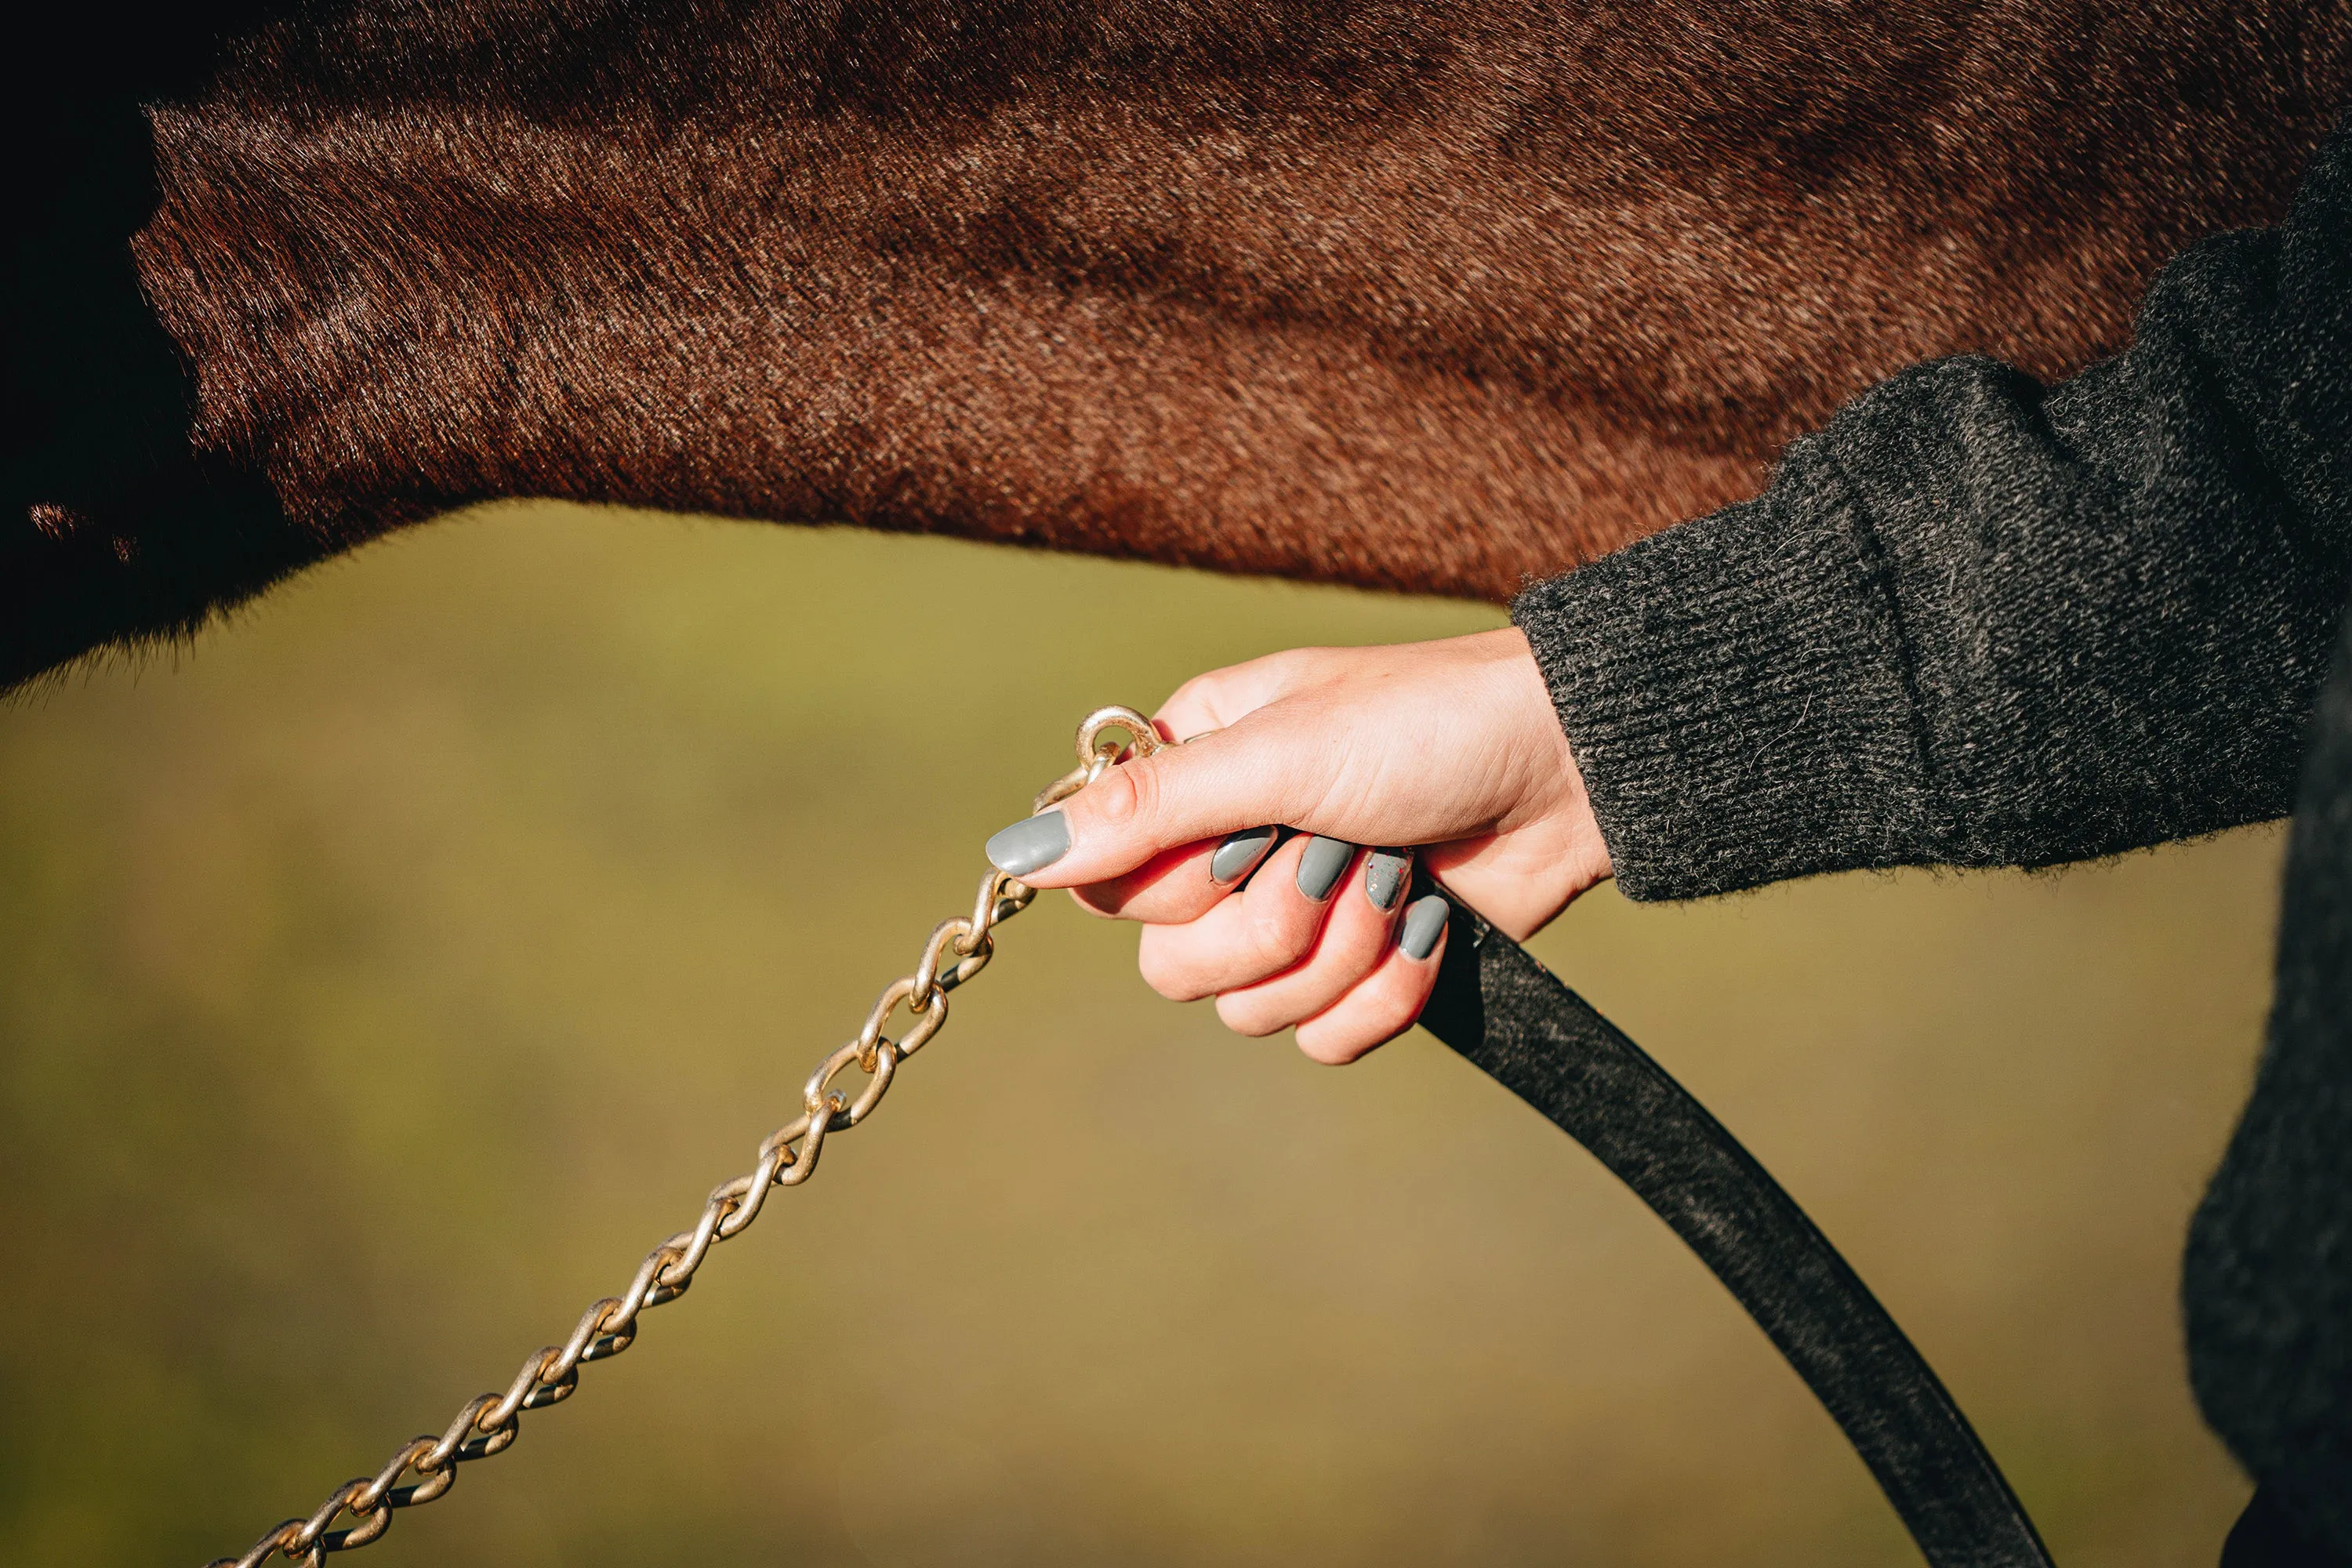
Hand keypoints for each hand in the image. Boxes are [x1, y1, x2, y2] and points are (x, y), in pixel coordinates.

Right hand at [982, 628, 1611, 1062]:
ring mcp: (1296, 919)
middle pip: (1173, 965)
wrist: (1569, 769)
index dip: (1176, 882)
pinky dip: (1383, 996)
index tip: (1241, 836)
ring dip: (1342, 952)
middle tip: (1340, 851)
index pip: (1109, 883)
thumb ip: (1149, 811)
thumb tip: (1013, 857)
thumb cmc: (1427, 725)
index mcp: (1192, 778)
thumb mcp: (1280, 752)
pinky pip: (1323, 1043)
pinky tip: (1427, 927)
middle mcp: (1229, 852)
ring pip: (1249, 1012)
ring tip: (1399, 877)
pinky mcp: (1361, 976)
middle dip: (1275, 921)